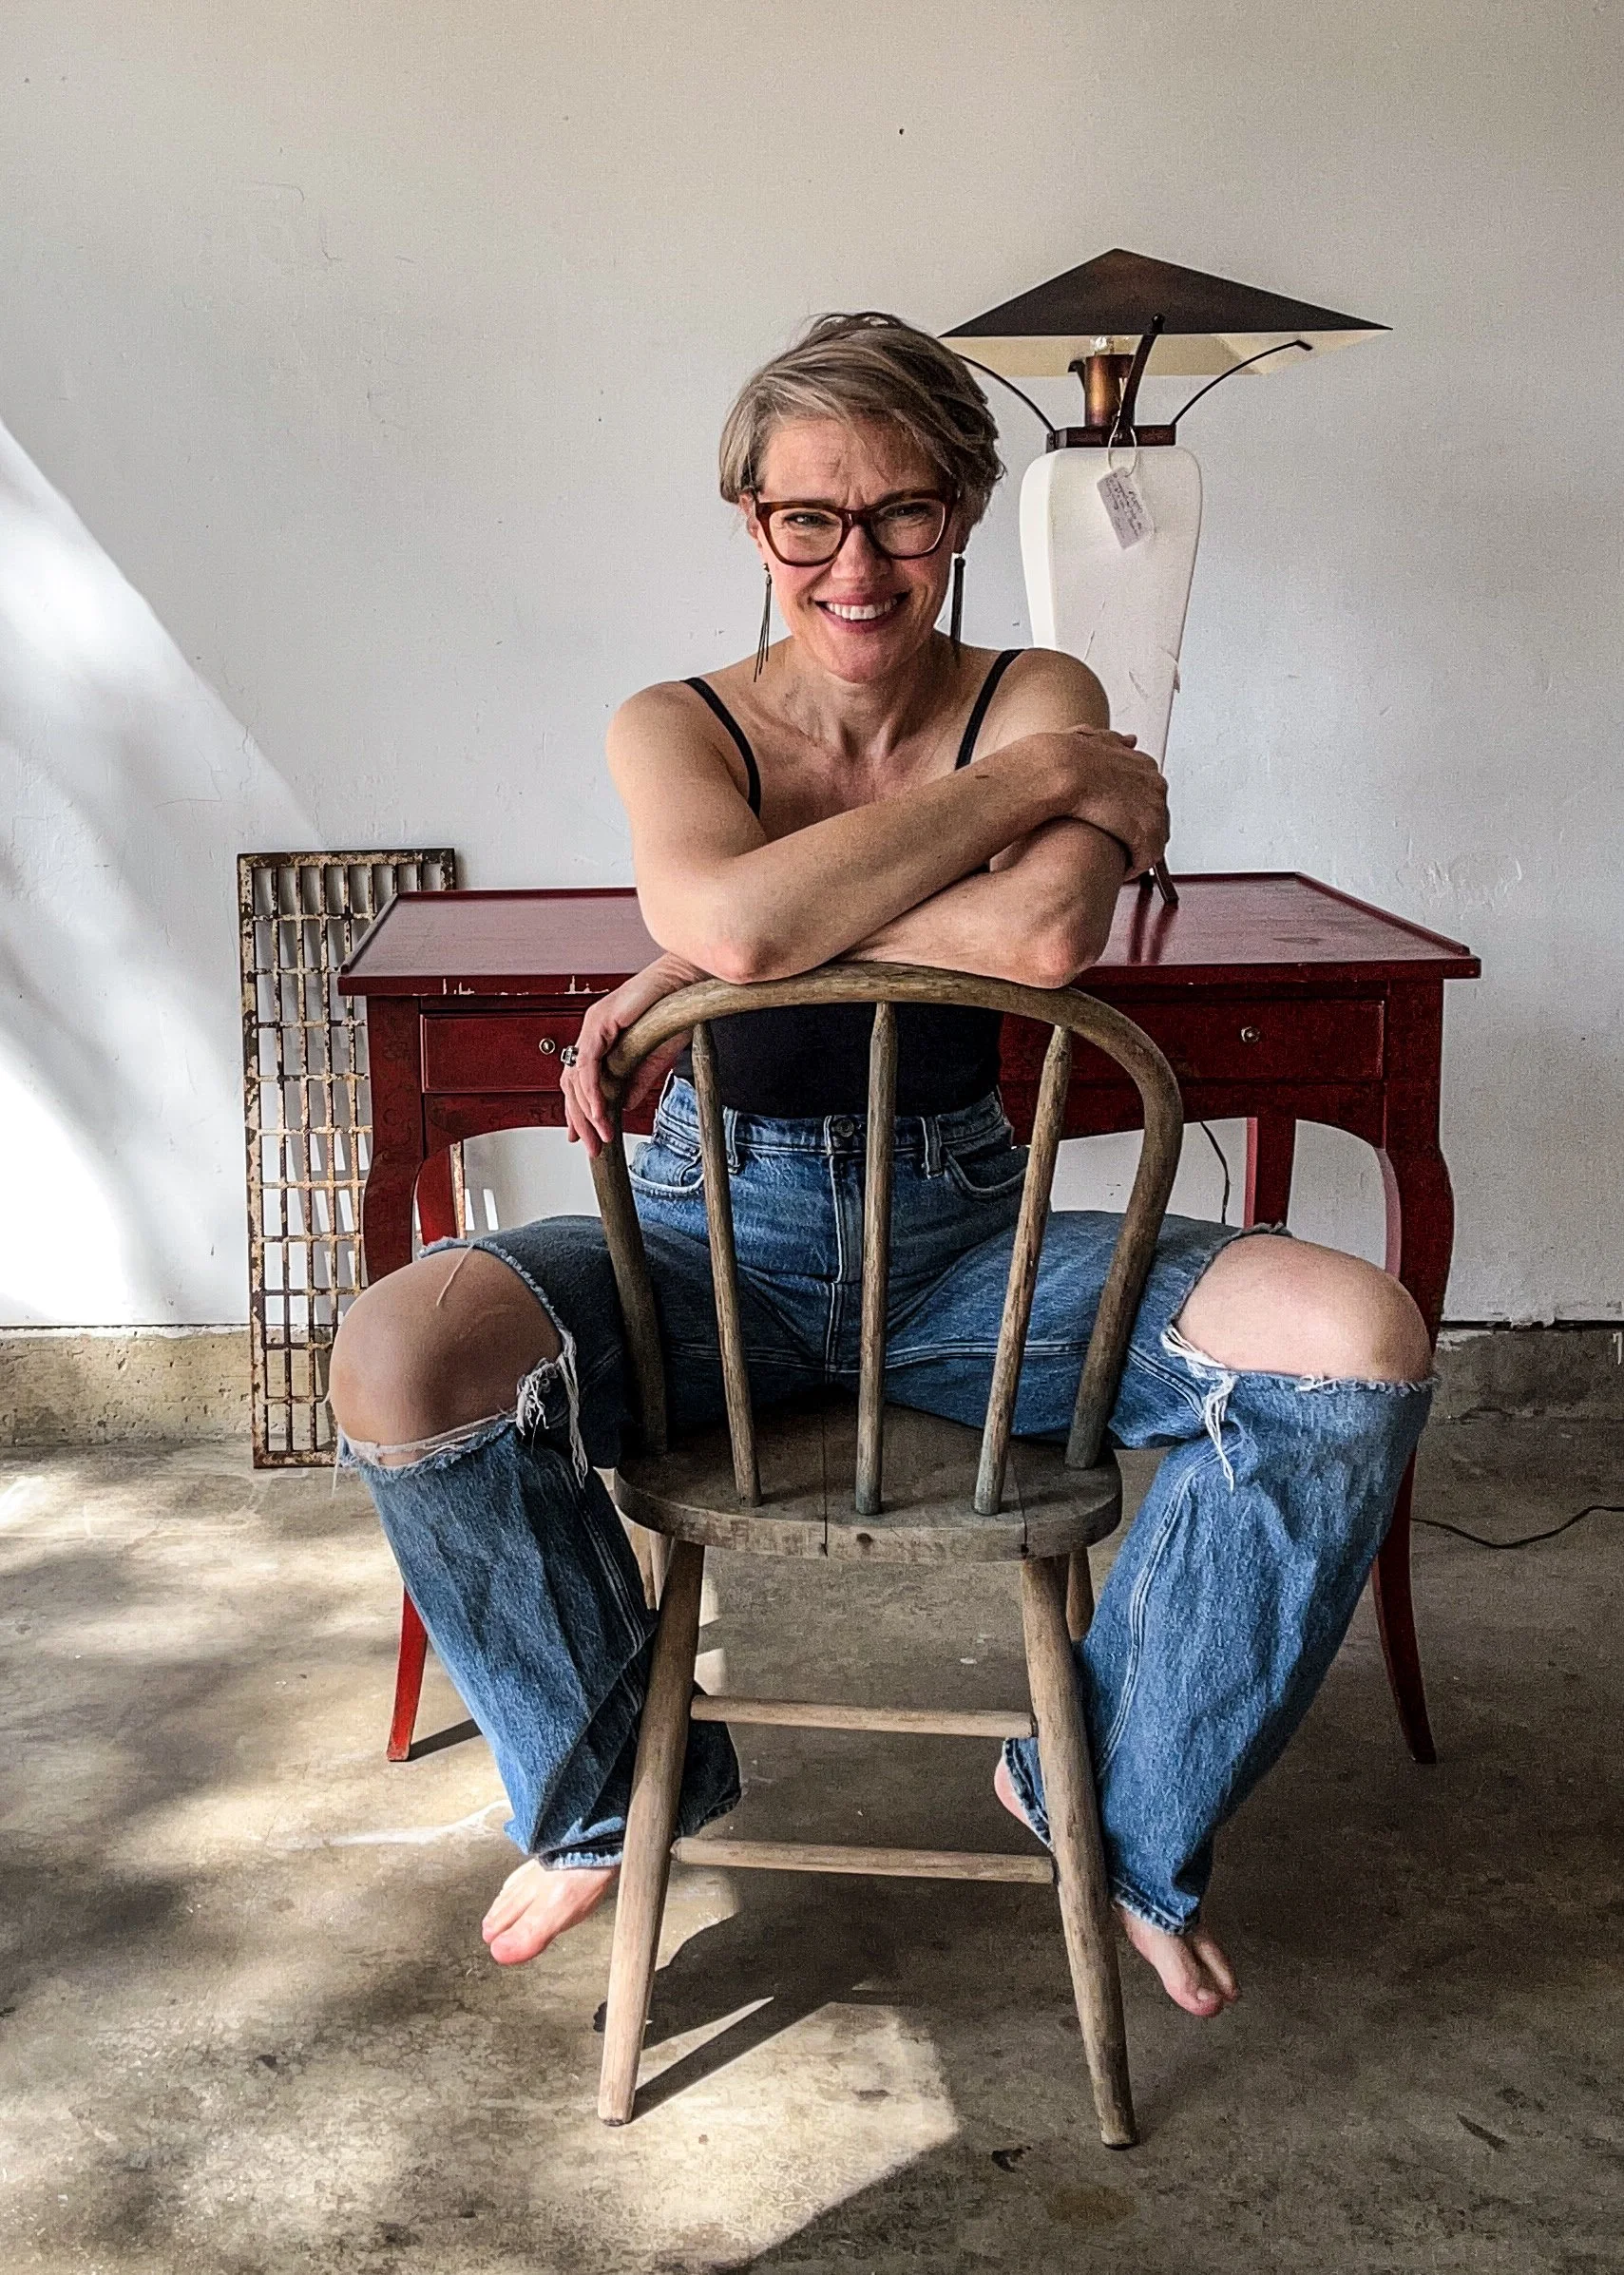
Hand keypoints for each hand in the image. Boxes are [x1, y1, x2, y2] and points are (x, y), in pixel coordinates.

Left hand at [561, 951, 703, 1157]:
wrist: (687, 982)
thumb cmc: (675, 1009)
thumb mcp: (656, 1057)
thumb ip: (638, 1080)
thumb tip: (626, 1105)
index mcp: (602, 1037)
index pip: (580, 1080)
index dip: (579, 1111)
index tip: (585, 1136)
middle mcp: (592, 1032)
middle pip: (572, 1083)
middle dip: (580, 1120)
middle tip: (592, 1148)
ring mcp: (592, 1026)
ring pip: (575, 1078)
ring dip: (586, 1113)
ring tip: (600, 1136)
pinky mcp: (599, 1022)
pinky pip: (587, 1065)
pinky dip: (591, 1093)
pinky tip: (599, 1113)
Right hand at [1044, 725, 1168, 875]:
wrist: (1055, 771)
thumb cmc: (1063, 759)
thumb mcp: (1094, 739)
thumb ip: (1114, 741)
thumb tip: (1130, 740)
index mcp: (1144, 765)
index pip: (1151, 798)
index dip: (1133, 815)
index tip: (1116, 825)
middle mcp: (1155, 786)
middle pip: (1158, 821)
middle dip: (1138, 837)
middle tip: (1117, 848)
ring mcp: (1153, 809)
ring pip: (1154, 843)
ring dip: (1136, 855)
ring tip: (1115, 863)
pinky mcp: (1143, 833)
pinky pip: (1146, 860)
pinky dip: (1132, 869)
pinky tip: (1115, 871)